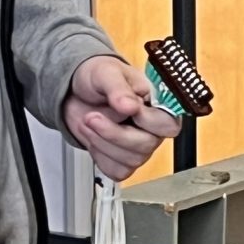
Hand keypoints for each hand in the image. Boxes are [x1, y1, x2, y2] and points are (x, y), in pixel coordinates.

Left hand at [61, 52, 180, 180]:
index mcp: (158, 105)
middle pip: (146, 145)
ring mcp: (139, 147)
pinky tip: (94, 138)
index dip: (146, 121)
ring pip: (130, 161)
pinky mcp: (122, 160)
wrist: (75, 94)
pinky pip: (116, 170)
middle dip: (113, 133)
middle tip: (92, 117)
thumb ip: (119, 88)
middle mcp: (153, 129)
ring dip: (102, 143)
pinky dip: (99, 155)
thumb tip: (131, 105)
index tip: (125, 108)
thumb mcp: (106, 73)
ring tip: (89, 122)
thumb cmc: (98, 78)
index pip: (168, 124)